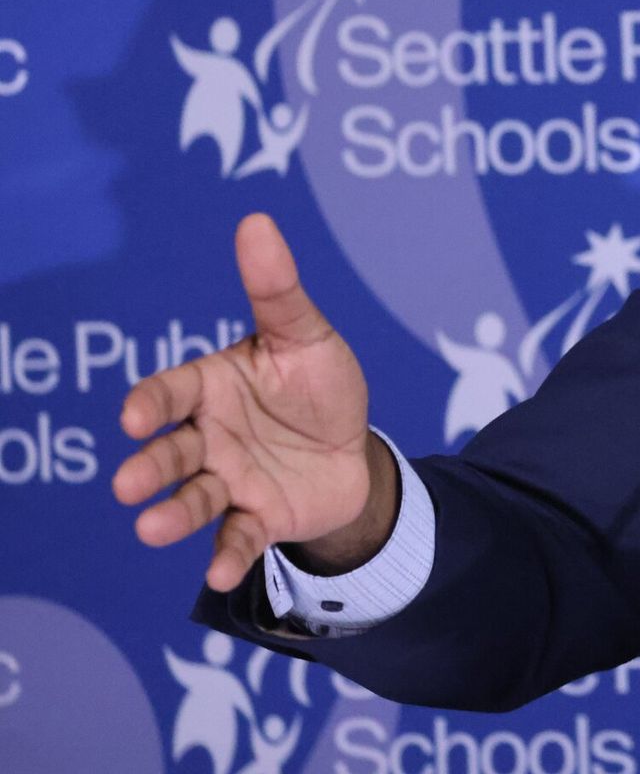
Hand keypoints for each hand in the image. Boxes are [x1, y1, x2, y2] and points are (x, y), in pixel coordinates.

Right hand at [112, 213, 386, 590]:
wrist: (353, 448)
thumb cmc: (318, 386)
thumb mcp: (305, 335)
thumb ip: (277, 289)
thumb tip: (255, 220)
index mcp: (210, 388)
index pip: (169, 393)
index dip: (151, 404)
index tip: (137, 417)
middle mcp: (207, 437)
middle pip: (170, 452)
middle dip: (149, 468)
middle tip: (130, 484)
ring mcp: (228, 481)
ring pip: (192, 499)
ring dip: (171, 515)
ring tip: (151, 528)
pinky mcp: (256, 519)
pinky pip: (236, 539)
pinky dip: (226, 557)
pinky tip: (217, 575)